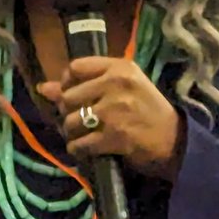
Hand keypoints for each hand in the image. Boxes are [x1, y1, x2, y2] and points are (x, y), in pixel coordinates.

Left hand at [38, 57, 185, 181]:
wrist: (176, 142)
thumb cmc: (148, 112)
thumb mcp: (123, 89)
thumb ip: (84, 85)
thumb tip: (43, 88)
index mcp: (120, 67)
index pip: (75, 68)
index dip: (67, 84)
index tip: (75, 96)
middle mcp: (116, 84)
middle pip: (68, 97)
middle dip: (69, 113)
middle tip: (81, 122)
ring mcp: (115, 111)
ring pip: (70, 122)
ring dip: (73, 134)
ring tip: (86, 136)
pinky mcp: (114, 137)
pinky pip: (79, 144)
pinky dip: (79, 150)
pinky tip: (89, 149)